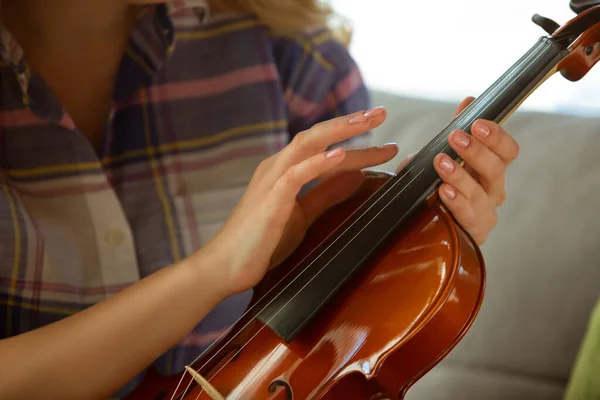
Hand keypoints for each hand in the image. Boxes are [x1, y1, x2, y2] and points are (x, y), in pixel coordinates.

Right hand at [205, 107, 396, 295]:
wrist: (227, 267)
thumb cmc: (262, 241)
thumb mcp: (304, 214)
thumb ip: (327, 194)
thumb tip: (358, 177)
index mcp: (285, 170)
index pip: (325, 148)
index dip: (356, 144)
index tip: (386, 144)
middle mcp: (277, 167)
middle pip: (317, 136)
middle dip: (350, 123)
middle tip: (381, 112)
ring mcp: (271, 181)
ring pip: (306, 145)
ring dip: (338, 132)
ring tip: (367, 122)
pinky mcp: (269, 201)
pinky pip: (294, 176)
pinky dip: (316, 162)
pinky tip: (338, 154)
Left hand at [397, 97, 519, 244]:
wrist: (428, 224)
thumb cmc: (441, 184)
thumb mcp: (446, 155)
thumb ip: (458, 130)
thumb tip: (469, 100)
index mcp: (492, 169)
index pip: (507, 151)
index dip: (496, 136)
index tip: (477, 123)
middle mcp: (494, 190)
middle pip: (496, 169)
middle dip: (476, 151)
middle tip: (455, 137)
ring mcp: (485, 213)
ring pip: (480, 193)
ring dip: (460, 175)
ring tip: (441, 162)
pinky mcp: (472, 232)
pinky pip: (466, 217)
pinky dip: (455, 203)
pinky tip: (443, 191)